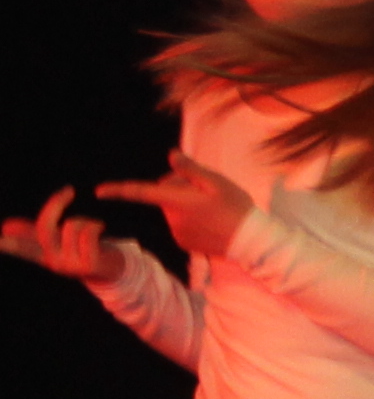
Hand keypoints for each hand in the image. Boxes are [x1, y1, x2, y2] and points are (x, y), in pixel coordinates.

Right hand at [1, 185, 127, 285]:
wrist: (111, 270)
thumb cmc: (81, 251)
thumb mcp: (56, 241)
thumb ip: (31, 233)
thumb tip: (5, 227)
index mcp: (42, 254)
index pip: (21, 247)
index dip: (10, 244)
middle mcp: (53, 261)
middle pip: (45, 227)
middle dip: (56, 204)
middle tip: (68, 190)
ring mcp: (70, 265)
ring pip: (72, 226)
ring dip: (85, 220)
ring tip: (92, 226)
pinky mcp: (89, 264)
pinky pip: (88, 234)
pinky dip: (95, 226)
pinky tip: (100, 228)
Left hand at [92, 153, 261, 264]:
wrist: (250, 241)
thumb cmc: (235, 208)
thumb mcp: (217, 183)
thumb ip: (191, 169)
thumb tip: (171, 155)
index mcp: (177, 200)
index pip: (141, 193)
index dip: (118, 190)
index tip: (98, 191)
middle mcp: (171, 217)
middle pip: (165, 196)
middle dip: (178, 189)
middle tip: (206, 190)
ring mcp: (176, 232)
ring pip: (173, 210)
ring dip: (186, 205)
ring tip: (212, 209)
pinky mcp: (183, 243)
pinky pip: (180, 225)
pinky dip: (191, 220)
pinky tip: (210, 222)